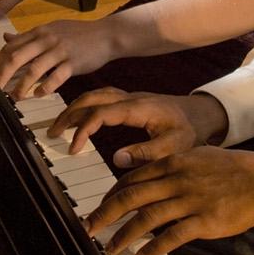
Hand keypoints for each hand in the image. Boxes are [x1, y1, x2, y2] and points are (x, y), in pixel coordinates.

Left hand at [0, 18, 117, 99]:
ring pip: (35, 68)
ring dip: (22, 85)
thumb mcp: (51, 29)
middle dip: (2, 74)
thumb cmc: (78, 34)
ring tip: (15, 97)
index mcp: (39, 32)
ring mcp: (60, 50)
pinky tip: (40, 95)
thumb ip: (28, 36)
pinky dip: (46, 87)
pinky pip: (57, 76)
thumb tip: (5, 37)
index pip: (11, 46)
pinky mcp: (74, 62)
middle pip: (17, 56)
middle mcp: (46, 39)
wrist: (106, 34)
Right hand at [50, 88, 227, 167]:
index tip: (73, 148)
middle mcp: (130, 98)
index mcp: (139, 108)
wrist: (200, 116)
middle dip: (69, 114)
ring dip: (74, 109)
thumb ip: (148, 154)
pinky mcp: (128, 102)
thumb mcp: (174, 147)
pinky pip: (100, 99)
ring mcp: (128, 98)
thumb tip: (117, 159)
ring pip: (94, 95)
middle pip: (91, 98)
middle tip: (53, 133)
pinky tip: (78, 121)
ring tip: (58, 127)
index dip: (84, 129)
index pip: (102, 113)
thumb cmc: (188, 132)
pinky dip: (84, 107)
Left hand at [84, 146, 253, 254]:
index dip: (111, 195)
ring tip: (111, 247)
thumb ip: (170, 168)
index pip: (131, 179)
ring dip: (124, 234)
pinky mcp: (203, 221)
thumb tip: (148, 181)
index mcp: (172, 163)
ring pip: (146, 218)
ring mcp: (189, 201)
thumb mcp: (195, 157)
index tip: (101, 207)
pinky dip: (154, 248)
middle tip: (90, 227)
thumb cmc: (230, 169)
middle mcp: (176, 180)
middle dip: (105, 214)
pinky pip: (172, 236)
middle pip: (130, 197)